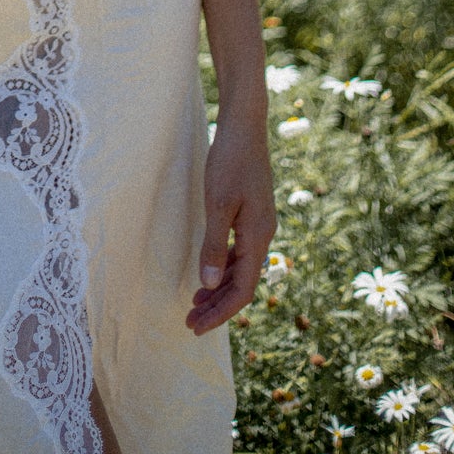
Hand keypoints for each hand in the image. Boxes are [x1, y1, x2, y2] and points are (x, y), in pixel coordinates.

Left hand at [185, 110, 275, 336]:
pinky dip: (223, 267)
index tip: (196, 327)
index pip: (242, 290)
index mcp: (258, 237)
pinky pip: (239, 252)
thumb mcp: (218, 203)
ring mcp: (259, 225)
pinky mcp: (252, 214)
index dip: (220, 312)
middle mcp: (263, 235)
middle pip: (242, 284)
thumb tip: (208, 282)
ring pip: (241, 269)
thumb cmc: (230, 161)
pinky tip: (208, 272)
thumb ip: (214, 244)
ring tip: (195, 303)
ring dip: (218, 288)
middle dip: (217, 306)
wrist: (245, 126)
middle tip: (190, 322)